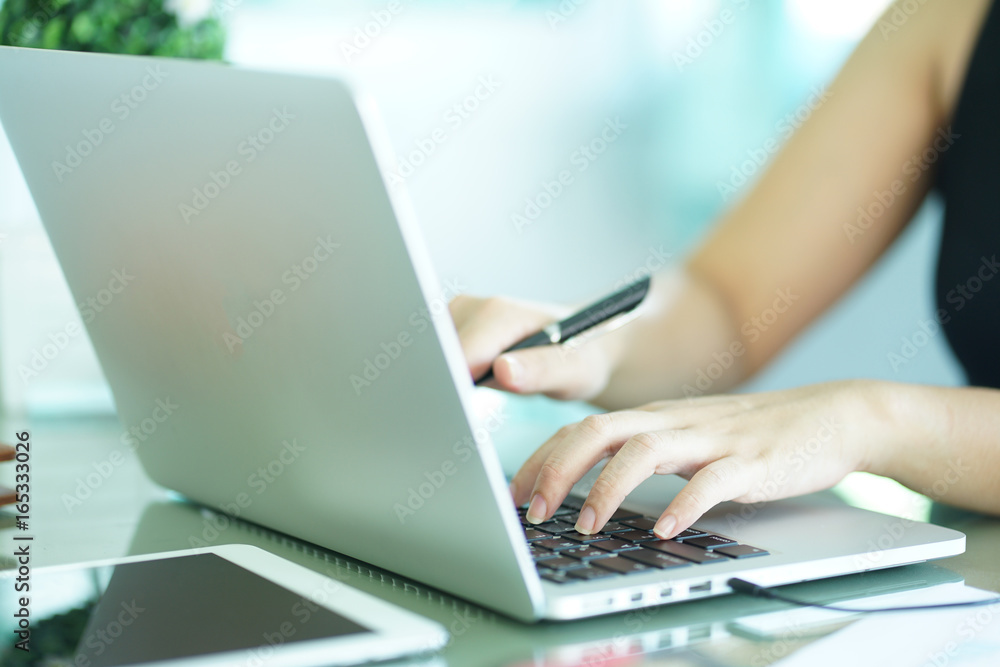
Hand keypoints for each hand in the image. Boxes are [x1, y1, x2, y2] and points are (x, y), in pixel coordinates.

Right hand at [449, 294, 625, 400]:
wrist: (578, 346)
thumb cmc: (578, 355)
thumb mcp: (572, 369)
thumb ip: (541, 370)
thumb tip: (504, 370)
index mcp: (499, 313)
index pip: (458, 355)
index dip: (453, 387)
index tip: (458, 413)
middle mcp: (472, 307)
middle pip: (437, 356)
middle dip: (445, 389)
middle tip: (466, 416)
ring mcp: (457, 317)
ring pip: (430, 360)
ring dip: (442, 386)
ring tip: (471, 400)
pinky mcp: (450, 331)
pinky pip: (434, 360)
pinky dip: (443, 381)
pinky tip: (463, 392)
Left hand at [511, 380, 887, 537]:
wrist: (832, 415)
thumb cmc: (751, 436)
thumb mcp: (686, 439)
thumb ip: (642, 455)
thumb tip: (586, 489)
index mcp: (653, 417)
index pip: (582, 429)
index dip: (543, 458)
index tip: (515, 492)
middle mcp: (674, 422)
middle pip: (599, 432)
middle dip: (556, 469)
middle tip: (530, 511)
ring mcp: (712, 440)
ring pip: (644, 452)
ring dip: (607, 489)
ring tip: (585, 525)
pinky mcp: (751, 463)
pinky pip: (710, 483)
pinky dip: (682, 506)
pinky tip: (664, 531)